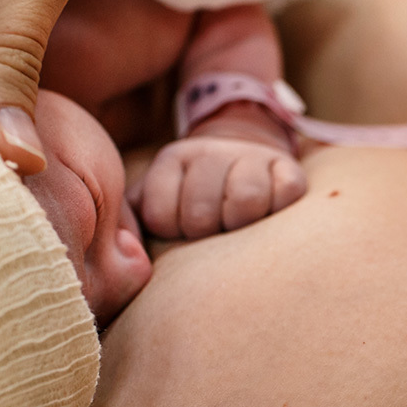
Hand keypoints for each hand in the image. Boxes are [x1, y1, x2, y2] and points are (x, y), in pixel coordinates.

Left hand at [132, 134, 306, 238]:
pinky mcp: (288, 168)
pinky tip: (267, 214)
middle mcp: (209, 152)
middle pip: (201, 212)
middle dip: (205, 233)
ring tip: (236, 226)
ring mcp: (251, 157)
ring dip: (240, 224)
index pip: (161, 215)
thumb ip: (128, 221)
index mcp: (172, 160)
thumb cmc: (190, 196)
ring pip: (246, 200)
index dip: (171, 233)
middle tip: (211, 232)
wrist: (239, 154)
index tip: (179, 230)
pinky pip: (286, 192)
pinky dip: (278, 209)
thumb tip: (118, 254)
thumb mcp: (152, 198)